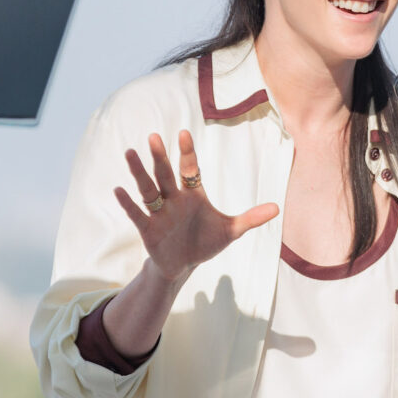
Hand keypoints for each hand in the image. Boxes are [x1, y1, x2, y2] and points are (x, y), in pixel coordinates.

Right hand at [114, 130, 278, 281]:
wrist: (184, 265)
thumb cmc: (205, 242)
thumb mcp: (230, 230)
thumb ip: (251, 218)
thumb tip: (278, 208)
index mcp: (192, 194)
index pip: (190, 169)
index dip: (187, 152)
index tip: (183, 133)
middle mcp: (173, 199)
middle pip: (166, 174)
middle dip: (160, 157)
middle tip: (153, 136)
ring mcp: (159, 213)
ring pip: (148, 189)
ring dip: (139, 172)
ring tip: (130, 153)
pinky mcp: (148, 229)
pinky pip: (137, 214)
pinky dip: (128, 204)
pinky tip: (118, 190)